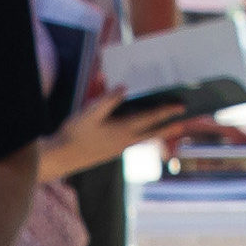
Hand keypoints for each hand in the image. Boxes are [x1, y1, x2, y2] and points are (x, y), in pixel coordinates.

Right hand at [29, 91, 206, 185]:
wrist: (62, 158)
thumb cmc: (74, 133)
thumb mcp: (89, 112)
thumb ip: (108, 99)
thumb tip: (124, 87)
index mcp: (123, 130)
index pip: (150, 118)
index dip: (166, 111)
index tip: (181, 106)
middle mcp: (125, 141)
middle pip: (153, 132)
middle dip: (169, 126)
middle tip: (184, 122)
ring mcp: (119, 148)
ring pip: (144, 138)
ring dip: (157, 132)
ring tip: (168, 127)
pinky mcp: (112, 152)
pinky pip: (134, 141)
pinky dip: (143, 135)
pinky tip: (140, 132)